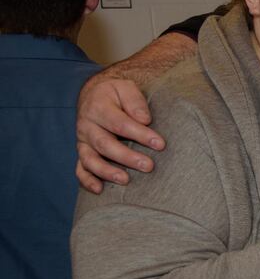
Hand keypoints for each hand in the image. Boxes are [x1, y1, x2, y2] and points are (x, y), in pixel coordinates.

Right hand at [76, 75, 163, 192]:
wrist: (94, 95)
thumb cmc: (116, 94)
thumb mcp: (125, 88)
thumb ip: (135, 101)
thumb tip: (144, 120)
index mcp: (98, 108)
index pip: (120, 123)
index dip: (140, 134)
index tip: (160, 144)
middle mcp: (87, 126)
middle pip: (105, 144)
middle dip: (127, 157)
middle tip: (149, 166)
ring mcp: (83, 141)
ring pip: (90, 159)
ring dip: (106, 171)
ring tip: (125, 180)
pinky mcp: (83, 152)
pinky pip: (80, 168)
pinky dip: (87, 180)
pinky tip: (100, 190)